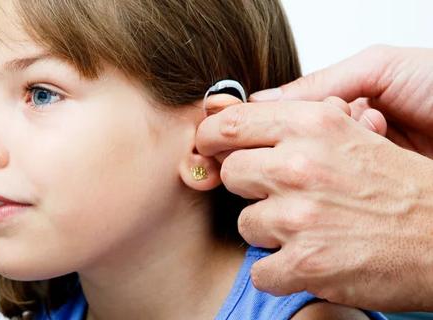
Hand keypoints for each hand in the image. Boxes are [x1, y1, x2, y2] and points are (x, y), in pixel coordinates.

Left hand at [196, 45, 432, 311]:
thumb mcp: (347, 133)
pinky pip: (260, 270)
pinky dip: (278, 270)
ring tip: (306, 229)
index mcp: (312, 125)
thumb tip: (244, 118)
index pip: (230, 123)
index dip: (210, 136)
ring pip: (245, 224)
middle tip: (276, 195)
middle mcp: (301, 165)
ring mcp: (301, 216)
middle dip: (247, 188)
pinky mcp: (306, 262)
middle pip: (230, 174)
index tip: (208, 146)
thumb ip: (295, 125)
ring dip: (269, 231)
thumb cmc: (397, 186)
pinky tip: (307, 260)